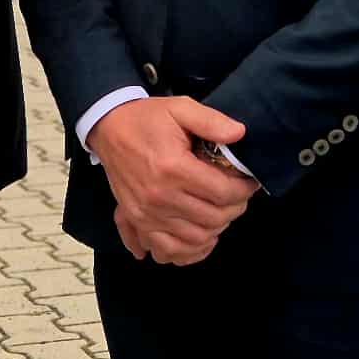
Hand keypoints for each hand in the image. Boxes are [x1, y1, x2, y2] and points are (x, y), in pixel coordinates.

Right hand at [88, 96, 257, 263]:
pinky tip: (201, 236)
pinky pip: (169, 251)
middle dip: (235, 208)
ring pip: (196, 238)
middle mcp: (160, 197)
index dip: (244, 189)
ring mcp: (147, 214)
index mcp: (174, 168)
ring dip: (216, 228)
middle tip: (238, 195)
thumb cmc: (146, 119)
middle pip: (214, 218)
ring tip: (221, 210)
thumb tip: (239, 134)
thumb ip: (211, 121)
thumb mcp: (180, 108)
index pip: (224, 193)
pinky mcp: (138, 222)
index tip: (249, 181)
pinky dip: (189, 251)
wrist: (109, 128)